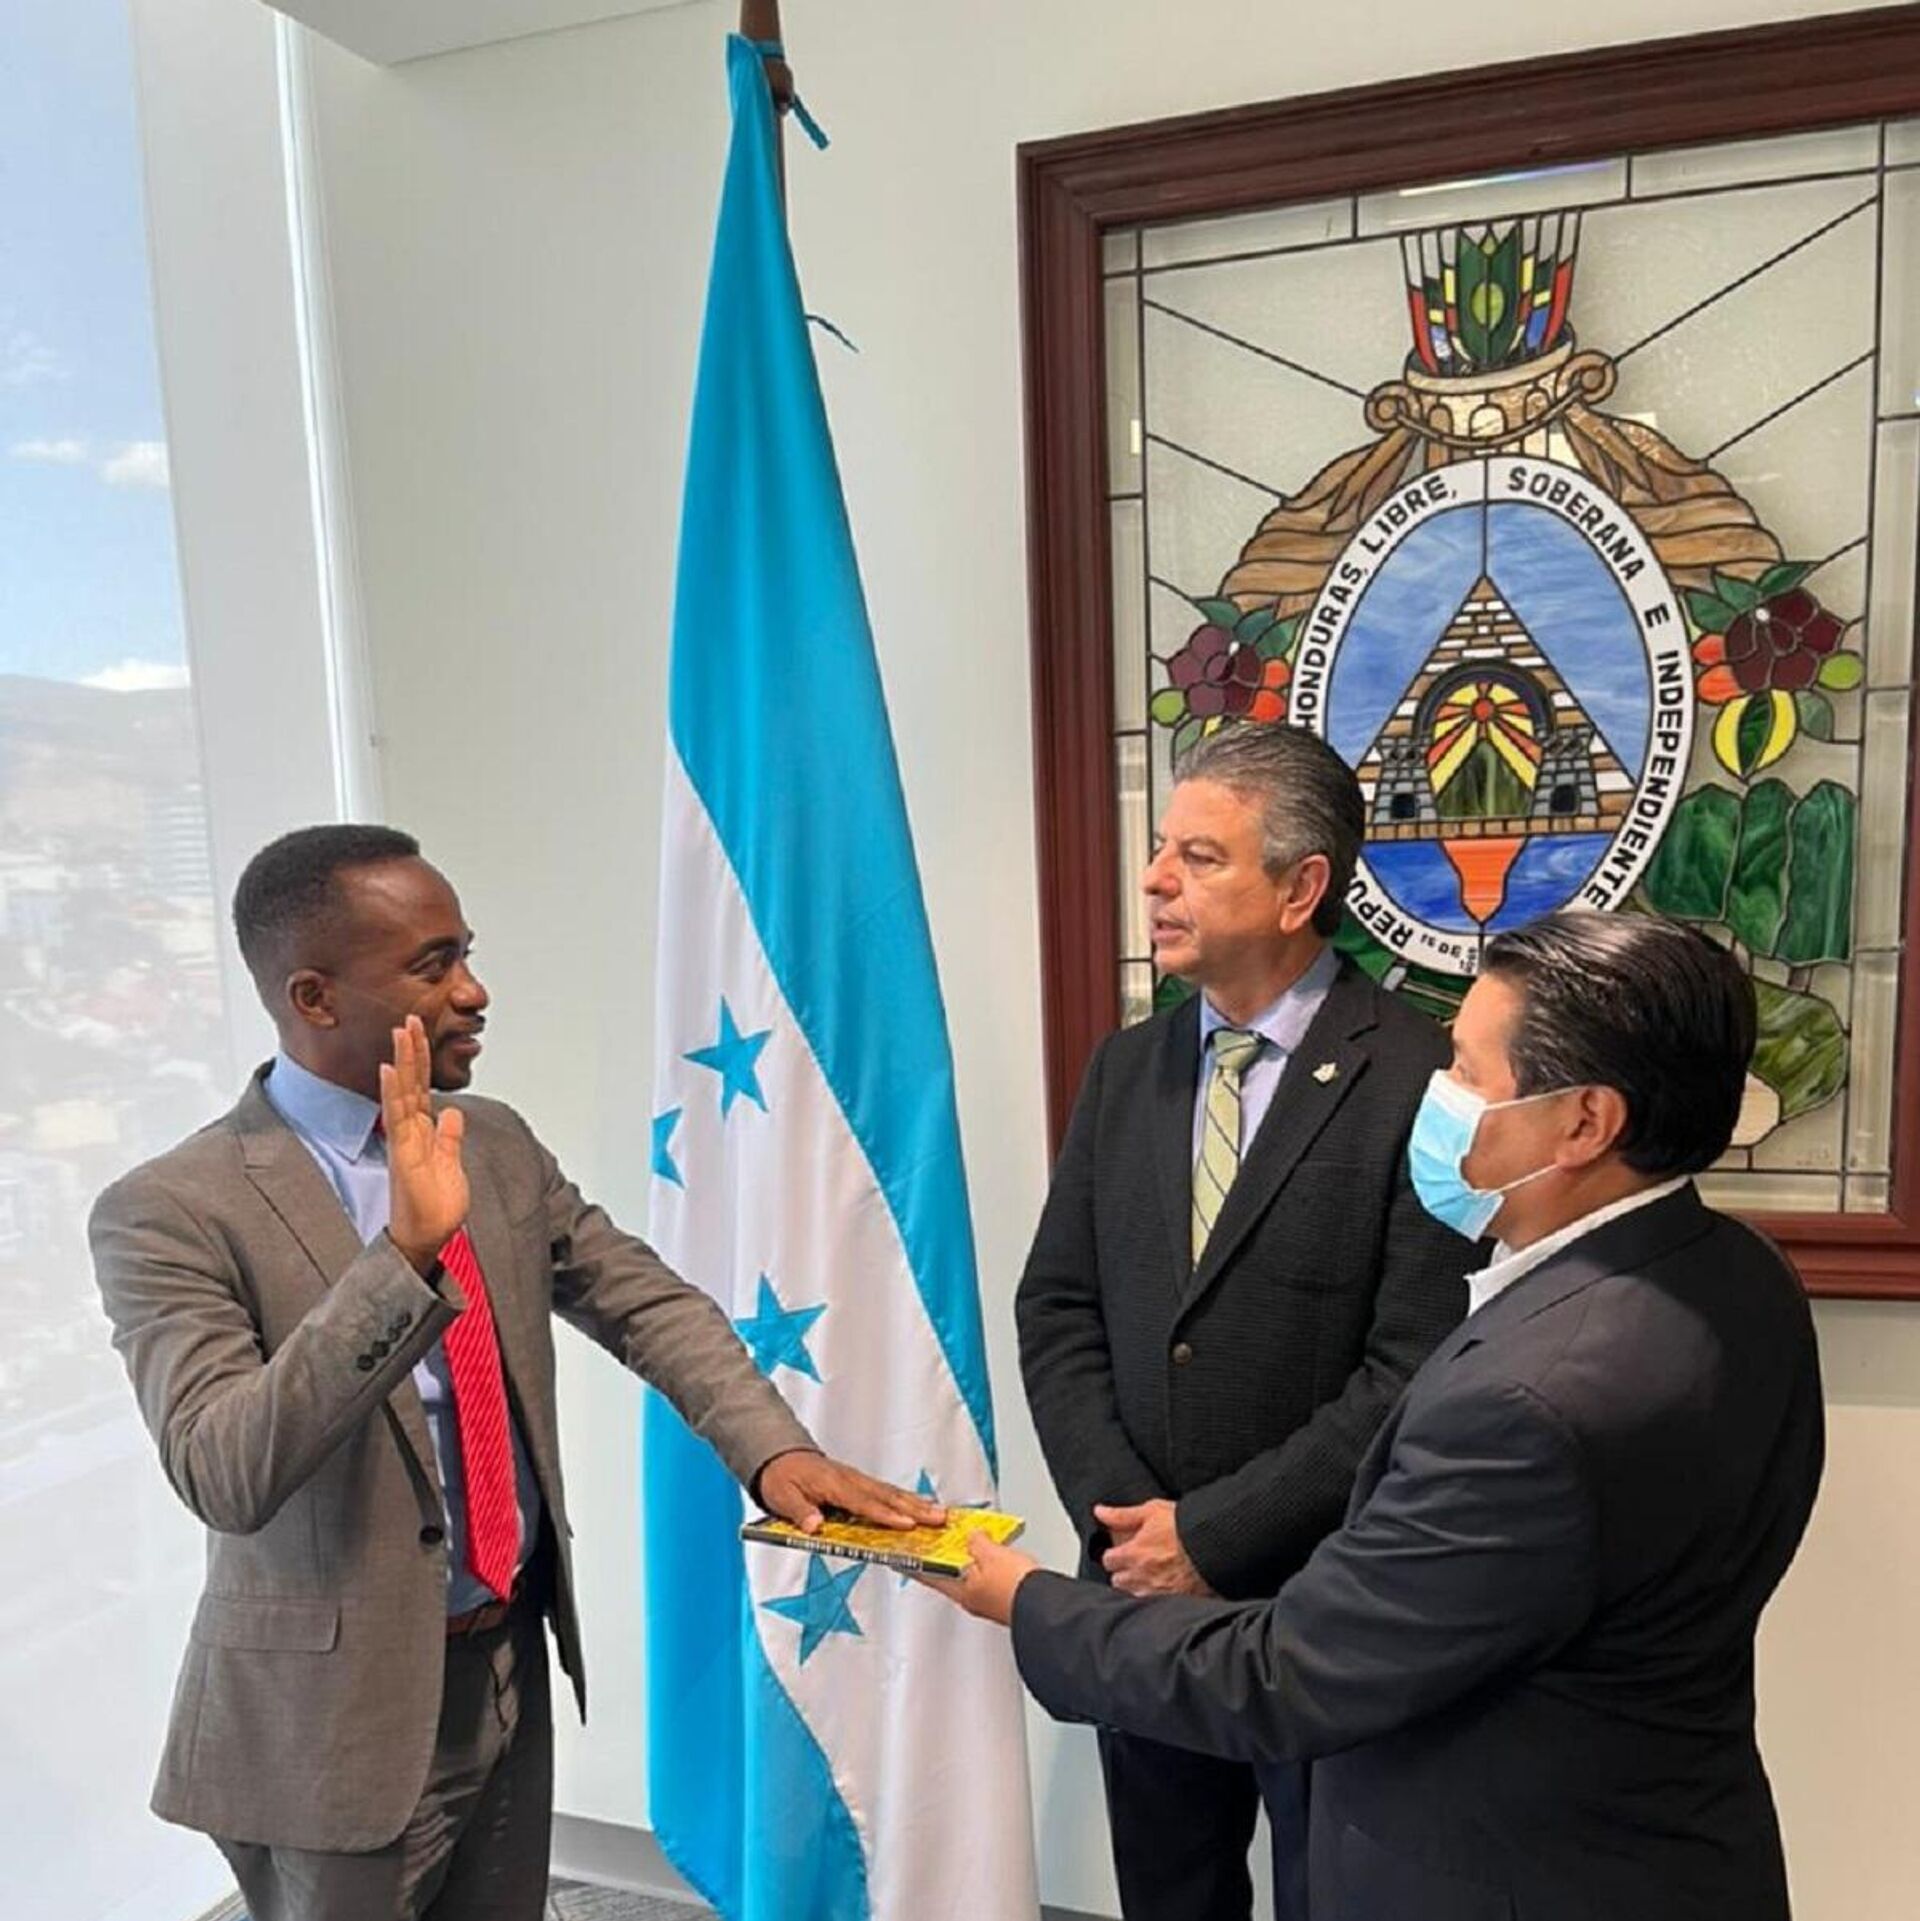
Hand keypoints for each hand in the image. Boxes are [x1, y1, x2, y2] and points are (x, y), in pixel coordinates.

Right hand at [381, 1015, 468, 1273]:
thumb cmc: (434, 1208)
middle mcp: (410, 1134)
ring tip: (401, 1032)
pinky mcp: (403, 1154)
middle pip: (410, 1084)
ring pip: (402, 1094)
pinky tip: (391, 1071)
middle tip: (410, 1018)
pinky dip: (393, 1093)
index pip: (421, 1089)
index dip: (421, 1062)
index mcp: (422, 1134)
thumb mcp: (451, 1165)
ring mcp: (404, 1142)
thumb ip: (449, 1139)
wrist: (426, 1239)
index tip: (420, 1034)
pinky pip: (397, 1118)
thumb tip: (452, 1113)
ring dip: (402, 1062)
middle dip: (411, 1051)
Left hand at [757, 1450, 945, 1532]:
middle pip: (887, 1496)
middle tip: (939, 1518)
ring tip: (940, 1514)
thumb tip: (814, 1526)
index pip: (864, 1502)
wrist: (780, 1458)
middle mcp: (850, 1480)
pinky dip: (906, 1499)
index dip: (886, 1515)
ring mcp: (858, 1480)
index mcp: (833, 1484)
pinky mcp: (860, 1484)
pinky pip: (886, 1492)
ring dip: (917, 1504)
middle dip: (915, 1509)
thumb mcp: (781, 1497)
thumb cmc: (781, 1478)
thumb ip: (798, 1512)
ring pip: (892, 1493)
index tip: (907, 1524)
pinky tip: (922, 1505)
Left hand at [916, 1530, 1039, 1627]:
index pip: (926, 1572)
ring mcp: (988, 1599)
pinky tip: (996, 1552)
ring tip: (970, 1539)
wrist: (1046, 1606)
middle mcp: (971, 1598)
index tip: (898, 1554)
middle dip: (943, 1554)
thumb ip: (976, 1541)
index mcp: (959, 1589)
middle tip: (937, 1538)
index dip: (912, 1561)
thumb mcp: (990, 1554)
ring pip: (970, 1573)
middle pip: (949, 1571)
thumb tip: (973, 1536)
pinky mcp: (1006, 1597)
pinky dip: (988, 1562)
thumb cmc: (1017, 1588)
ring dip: (968, 1556)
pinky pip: (989, 1575)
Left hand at [1094, 1498, 1214, 1596]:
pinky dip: (1157, 1599)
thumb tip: (1100, 1512)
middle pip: (1119, 1581)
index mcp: (1132, 1555)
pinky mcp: (1175, 1603)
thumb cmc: (1187, 1528)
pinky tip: (1166, 1589)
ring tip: (1152, 1577)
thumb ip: (1122, 1515)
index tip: (1120, 1551)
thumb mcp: (1152, 1511)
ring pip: (1135, 1596)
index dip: (1114, 1554)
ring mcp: (1157, 1594)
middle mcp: (1141, 1578)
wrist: (1217, 1547)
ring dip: (1138, 1587)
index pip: (1108, 1560)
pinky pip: (1157, 1607)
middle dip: (1124, 1573)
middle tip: (1136, 1564)